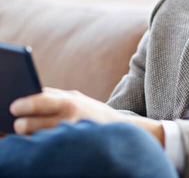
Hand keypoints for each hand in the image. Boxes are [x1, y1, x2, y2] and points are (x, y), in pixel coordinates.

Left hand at [10, 87, 164, 145]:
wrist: (118, 129)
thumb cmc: (91, 112)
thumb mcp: (76, 98)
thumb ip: (55, 96)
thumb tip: (29, 95)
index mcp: (69, 102)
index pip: (40, 100)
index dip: (24, 104)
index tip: (13, 107)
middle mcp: (68, 118)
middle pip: (31, 123)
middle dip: (21, 125)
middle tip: (18, 125)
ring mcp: (69, 135)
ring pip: (36, 139)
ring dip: (29, 137)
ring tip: (27, 134)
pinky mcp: (70, 148)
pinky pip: (47, 148)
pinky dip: (41, 145)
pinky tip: (42, 143)